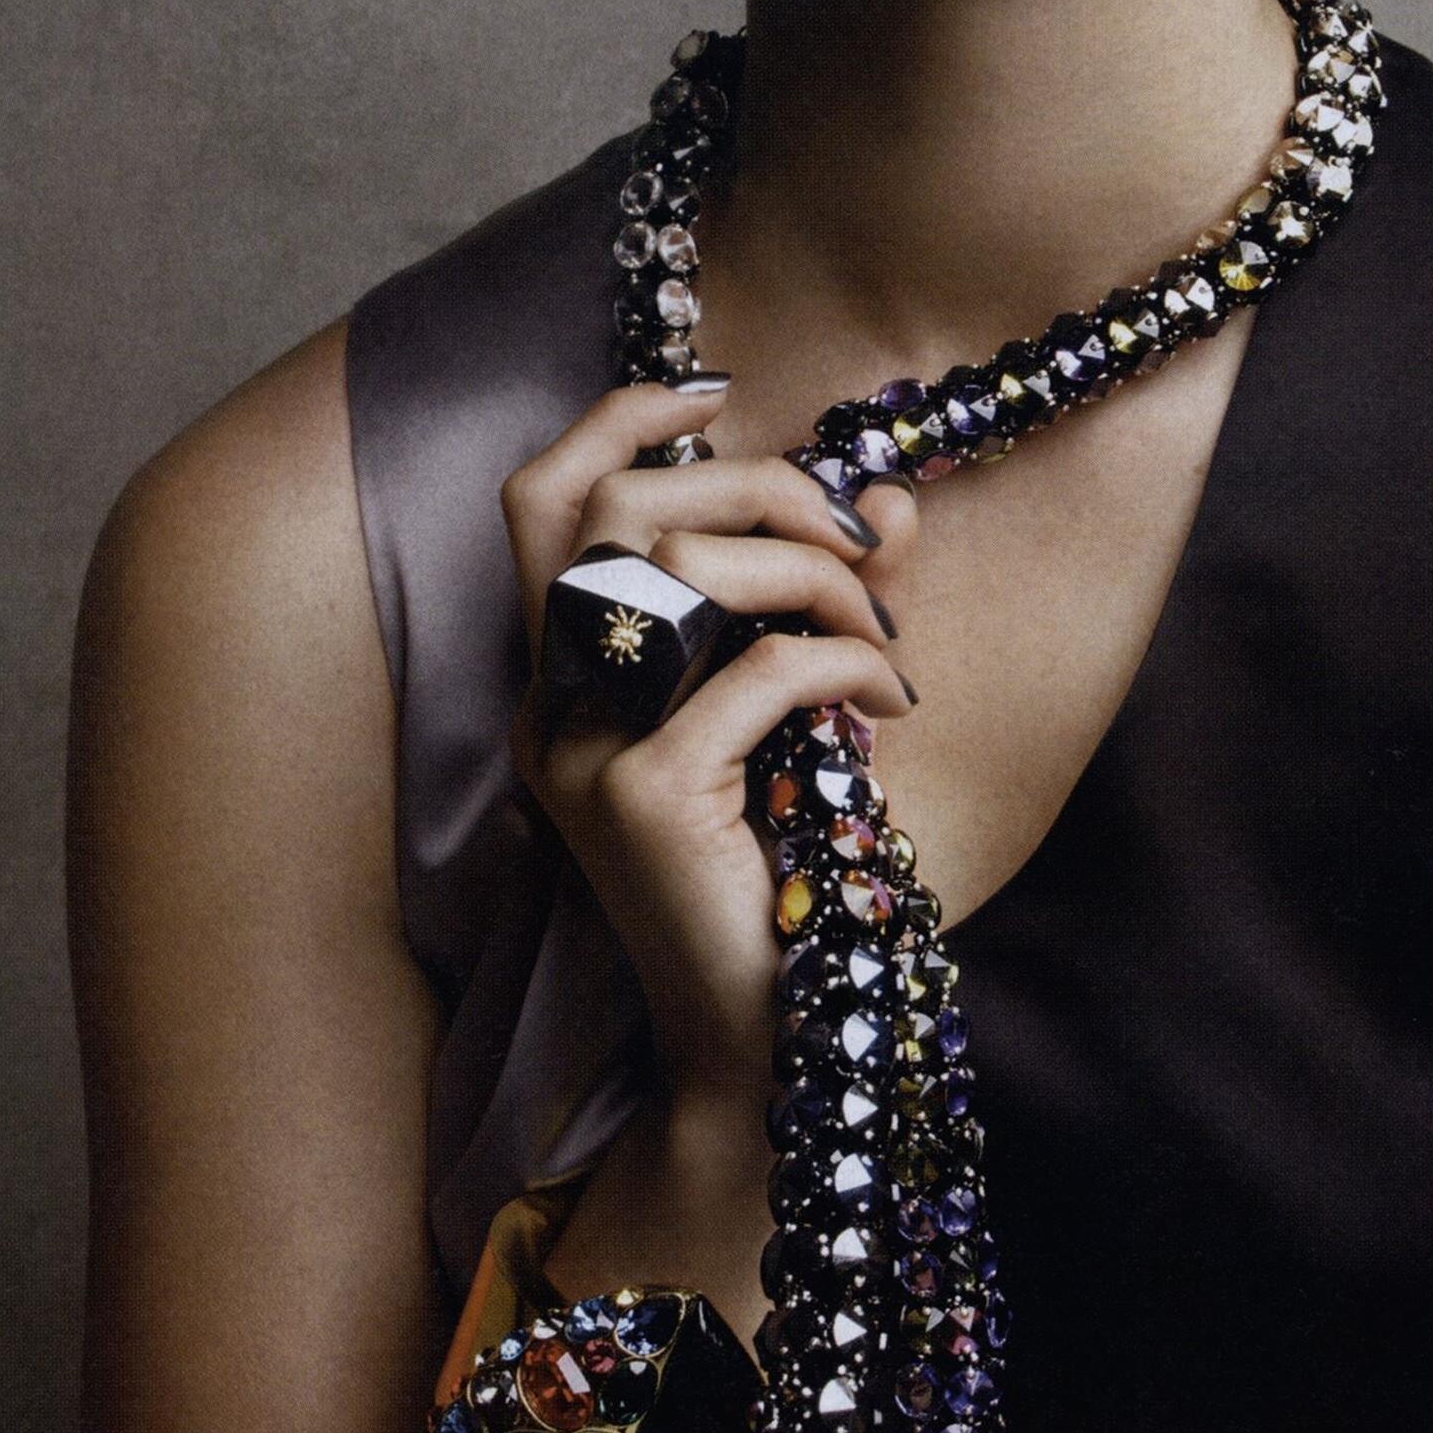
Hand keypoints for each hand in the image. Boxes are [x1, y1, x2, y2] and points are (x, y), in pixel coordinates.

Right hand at [501, 381, 917, 1116]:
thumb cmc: (788, 874)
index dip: (617, 420)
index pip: (543, 499)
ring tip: (881, 638)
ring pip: (682, 571)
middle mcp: (552, 707)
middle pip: (620, 508)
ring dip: (812, 576)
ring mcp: (582, 753)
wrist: (769, 1036)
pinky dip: (842, 665)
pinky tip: (888, 707)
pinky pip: (757, 673)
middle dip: (762, 489)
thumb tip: (889, 496)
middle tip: (857, 544)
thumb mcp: (811, 711)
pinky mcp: (641, 799)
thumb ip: (835, 601)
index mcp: (569, 679)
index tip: (722, 397)